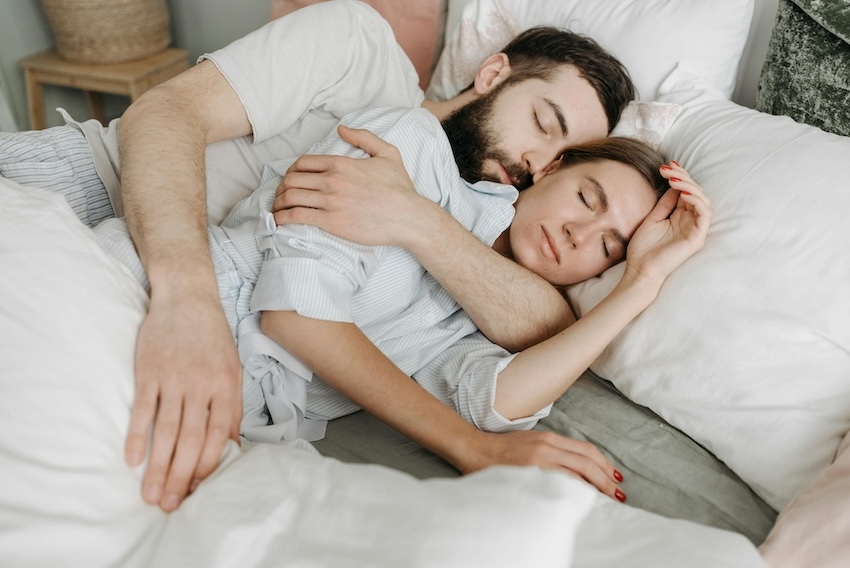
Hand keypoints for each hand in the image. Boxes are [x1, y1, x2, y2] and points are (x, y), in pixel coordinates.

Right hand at [126, 292, 241, 511]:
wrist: (187, 297)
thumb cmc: (212, 337)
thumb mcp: (232, 368)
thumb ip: (231, 406)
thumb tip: (232, 444)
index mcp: (225, 386)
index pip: (218, 435)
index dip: (208, 465)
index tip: (198, 491)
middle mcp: (201, 385)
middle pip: (192, 439)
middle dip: (181, 475)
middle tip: (171, 505)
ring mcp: (174, 378)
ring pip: (167, 430)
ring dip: (158, 465)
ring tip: (150, 494)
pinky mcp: (149, 371)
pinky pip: (142, 408)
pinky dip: (137, 435)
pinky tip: (133, 459)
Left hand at [272, 124, 429, 248]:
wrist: (408, 217)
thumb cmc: (400, 188)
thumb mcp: (388, 153)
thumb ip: (364, 137)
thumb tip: (341, 129)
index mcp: (341, 163)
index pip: (303, 163)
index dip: (291, 171)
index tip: (290, 180)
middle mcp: (332, 180)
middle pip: (292, 179)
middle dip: (281, 188)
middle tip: (280, 197)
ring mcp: (330, 201)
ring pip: (290, 197)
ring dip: (278, 203)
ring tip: (277, 210)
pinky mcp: (330, 221)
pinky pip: (297, 216)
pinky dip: (282, 218)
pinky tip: (279, 222)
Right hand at [461, 430, 626, 502]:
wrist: (475, 449)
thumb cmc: (501, 448)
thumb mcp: (531, 442)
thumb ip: (552, 451)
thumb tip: (574, 467)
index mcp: (549, 438)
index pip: (585, 450)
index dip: (604, 464)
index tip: (615, 477)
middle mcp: (547, 446)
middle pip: (586, 461)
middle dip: (606, 479)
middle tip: (618, 494)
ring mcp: (538, 460)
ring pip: (576, 473)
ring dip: (596, 487)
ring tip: (608, 499)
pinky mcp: (529, 472)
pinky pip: (558, 482)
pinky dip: (574, 491)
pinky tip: (582, 500)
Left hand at [623, 163, 710, 286]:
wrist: (640, 270)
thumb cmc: (644, 248)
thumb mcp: (653, 218)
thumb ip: (665, 203)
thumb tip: (674, 185)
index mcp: (680, 216)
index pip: (686, 191)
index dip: (679, 177)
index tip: (666, 166)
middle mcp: (690, 221)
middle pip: (695, 193)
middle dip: (683, 177)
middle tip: (668, 168)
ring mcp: (695, 229)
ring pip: (702, 200)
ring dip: (690, 186)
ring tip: (673, 180)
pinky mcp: (697, 238)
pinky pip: (704, 215)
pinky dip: (696, 201)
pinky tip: (683, 193)